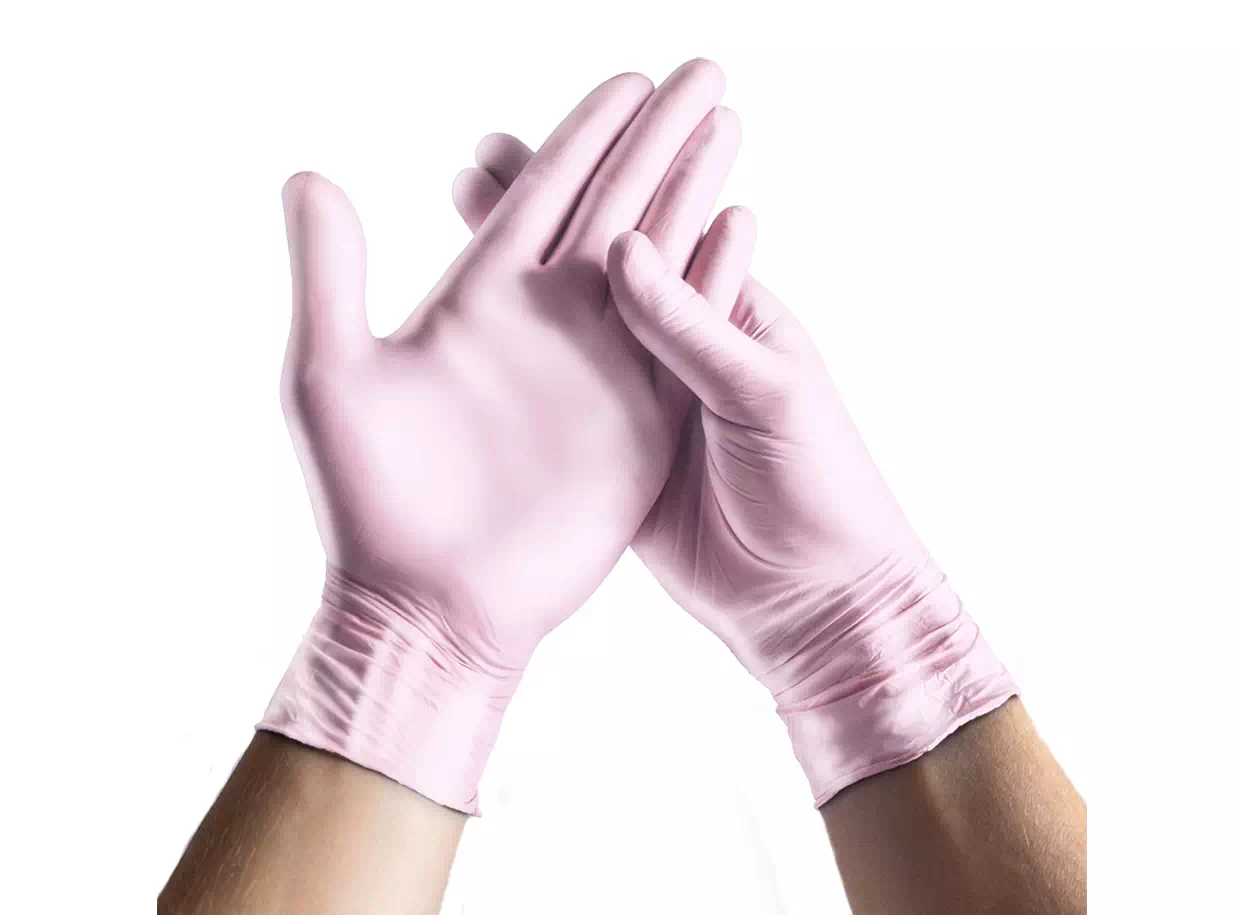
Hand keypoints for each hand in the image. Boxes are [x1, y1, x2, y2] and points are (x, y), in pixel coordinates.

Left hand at [262, 60, 754, 812]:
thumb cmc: (369, 505)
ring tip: (728, 128)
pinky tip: (741, 228)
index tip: (624, 78)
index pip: (544, 193)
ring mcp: (601, 373)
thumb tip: (309, 174)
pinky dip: (711, 287)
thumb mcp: (331, 379)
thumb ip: (329, 275)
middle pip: (615, 207)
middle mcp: (550, 324)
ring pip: (659, 262)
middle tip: (700, 72)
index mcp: (481, 300)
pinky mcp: (639, 427)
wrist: (431, 607)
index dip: (584, 135)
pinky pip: (683, 343)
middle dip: (656, 140)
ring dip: (694, 194)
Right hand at [453, 137, 1016, 802]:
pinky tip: (474, 330)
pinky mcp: (611, 452)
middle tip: (478, 158)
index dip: (604, 176)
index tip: (543, 138)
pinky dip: (518, 358)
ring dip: (521, 273)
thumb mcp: (766, 394)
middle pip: (596, 261)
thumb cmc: (816, 485)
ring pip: (566, 320)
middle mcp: (676, 343)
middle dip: (545, 207)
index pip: (654, 224)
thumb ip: (693, 327)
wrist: (810, 599)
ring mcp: (637, 398)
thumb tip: (625, 246)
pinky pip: (558, 393)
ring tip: (466, 216)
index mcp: (726, 310)